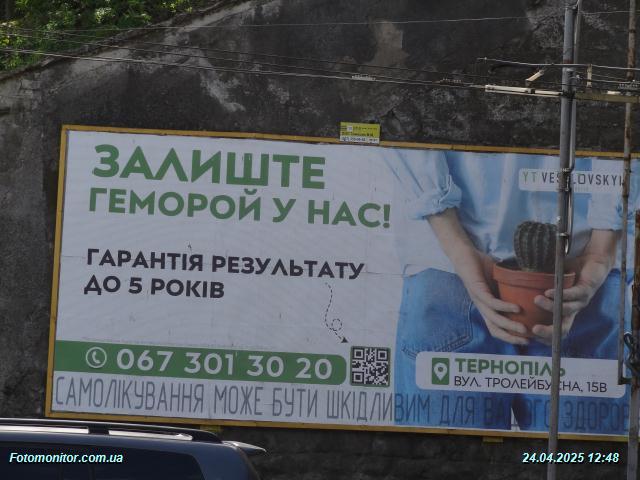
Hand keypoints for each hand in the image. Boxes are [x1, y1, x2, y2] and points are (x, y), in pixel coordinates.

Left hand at [427, 208, 524, 344]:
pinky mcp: (476, 290)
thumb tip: (536, 288)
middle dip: (511, 337)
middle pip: (495, 329)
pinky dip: (504, 307)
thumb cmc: (484, 267)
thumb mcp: (503, 281)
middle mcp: (482, 307)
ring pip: (494, 319)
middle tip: (529, 340)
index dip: (511, 337)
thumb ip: (514, 286)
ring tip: (524, 329)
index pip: (498, 328)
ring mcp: (478, 299)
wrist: (465, 254)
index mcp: (488, 307)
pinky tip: (516, 309)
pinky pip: (491, 302)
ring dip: (509, 325)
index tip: (529, 340)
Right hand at [531, 242, 614, 344]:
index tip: (527, 334)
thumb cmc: (568, 273)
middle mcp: (573, 310)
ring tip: (536, 299)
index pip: (556, 333)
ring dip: (550, 307)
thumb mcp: (547, 284)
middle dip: (548, 332)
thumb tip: (508, 289)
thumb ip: (533, 289)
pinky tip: (548, 291)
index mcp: (564, 313)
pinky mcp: (586, 290)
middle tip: (533, 329)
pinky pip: (573, 295)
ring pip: (565, 311)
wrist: (593, 261)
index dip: (543, 338)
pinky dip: (560, 295)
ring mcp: (580, 301)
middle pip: (562, 330)